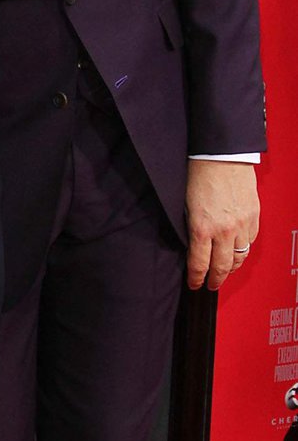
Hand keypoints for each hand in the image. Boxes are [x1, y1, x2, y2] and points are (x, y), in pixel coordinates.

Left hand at [185, 161, 259, 290]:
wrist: (221, 155)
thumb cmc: (199, 175)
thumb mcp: (185, 207)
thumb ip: (191, 229)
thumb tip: (193, 246)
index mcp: (202, 229)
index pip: (199, 265)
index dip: (196, 279)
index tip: (194, 284)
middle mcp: (224, 230)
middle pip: (223, 266)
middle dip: (215, 280)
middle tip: (211, 285)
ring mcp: (242, 224)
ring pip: (240, 256)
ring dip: (232, 268)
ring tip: (226, 272)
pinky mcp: (254, 216)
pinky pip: (251, 241)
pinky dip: (244, 249)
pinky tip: (238, 251)